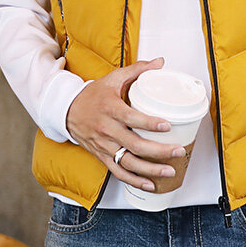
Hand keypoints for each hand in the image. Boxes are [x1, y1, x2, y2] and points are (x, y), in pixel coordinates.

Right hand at [65, 56, 186, 191]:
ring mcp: (104, 145)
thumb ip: (137, 70)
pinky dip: (134, 180)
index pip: (131, 117)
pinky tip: (151, 184)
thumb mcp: (113, 78)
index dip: (149, 123)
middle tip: (177, 151)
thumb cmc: (94, 94)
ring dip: (150, 170)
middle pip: (134, 144)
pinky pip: (118, 172)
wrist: (68, 110)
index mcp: (110, 108)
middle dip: (158, 151)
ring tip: (169, 171)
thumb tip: (160, 62)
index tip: (167, 125)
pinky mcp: (101, 156)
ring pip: (128, 162)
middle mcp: (107, 129)